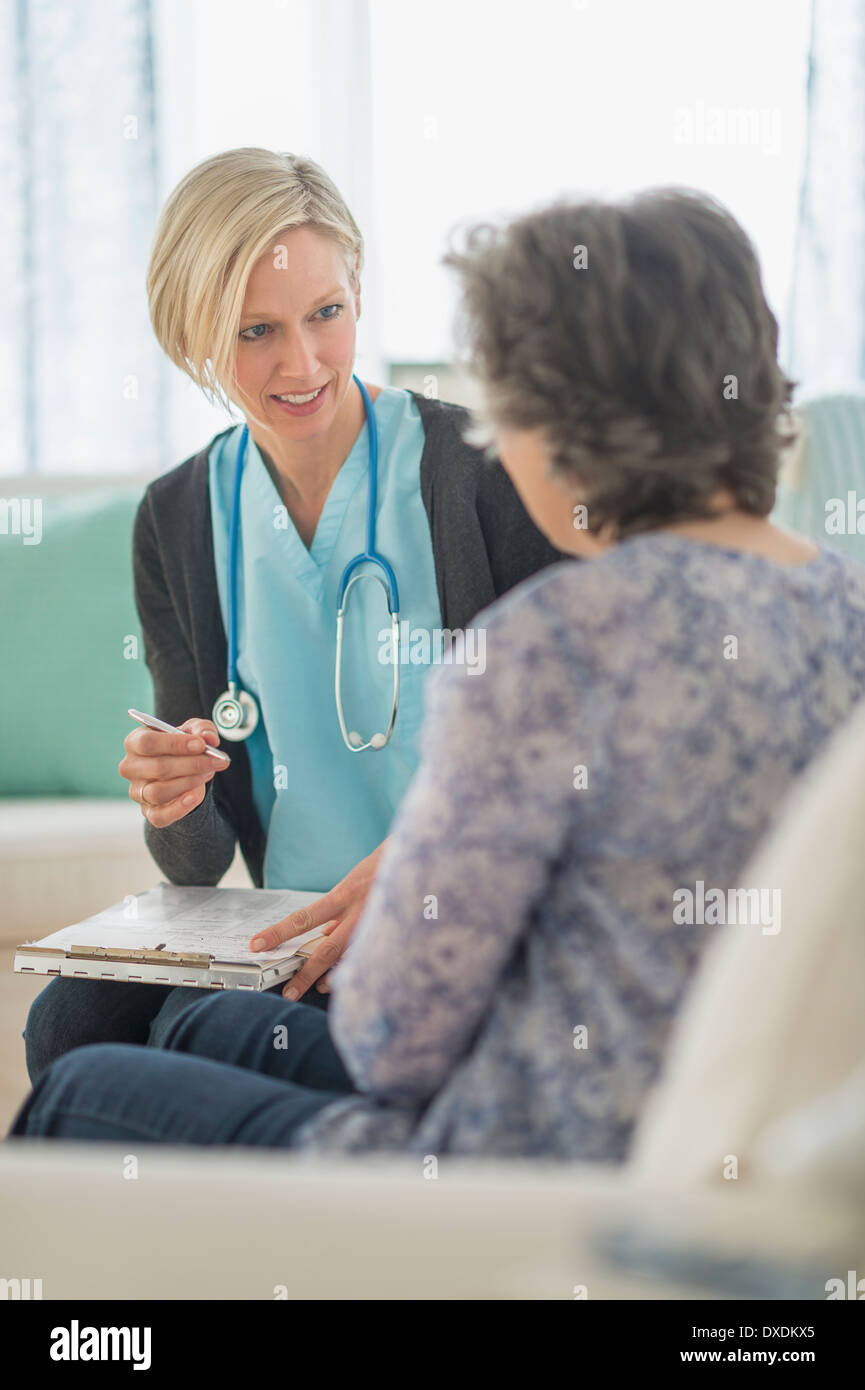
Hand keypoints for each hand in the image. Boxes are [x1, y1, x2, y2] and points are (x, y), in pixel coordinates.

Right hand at [119, 718, 230, 827]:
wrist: (182, 771)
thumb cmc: (182, 746)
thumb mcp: (192, 731)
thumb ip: (201, 729)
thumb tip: (207, 737)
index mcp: (134, 742)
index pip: (147, 742)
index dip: (175, 744)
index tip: (201, 744)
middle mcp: (131, 768)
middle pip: (157, 767)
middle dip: (192, 764)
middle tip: (216, 761)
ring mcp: (138, 792)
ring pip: (158, 792)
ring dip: (188, 783)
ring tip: (208, 773)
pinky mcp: (148, 811)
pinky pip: (160, 816)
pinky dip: (178, 808)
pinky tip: (194, 796)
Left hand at [250, 838, 390, 998]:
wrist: (424, 853)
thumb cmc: (388, 863)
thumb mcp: (358, 880)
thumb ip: (342, 908)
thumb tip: (328, 934)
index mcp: (347, 893)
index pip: (304, 918)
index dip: (279, 932)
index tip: (257, 944)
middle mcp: (362, 910)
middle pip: (328, 949)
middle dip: (307, 974)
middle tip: (290, 991)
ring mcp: (382, 923)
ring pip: (353, 959)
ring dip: (335, 977)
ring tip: (322, 989)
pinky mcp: (400, 931)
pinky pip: (376, 957)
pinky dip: (363, 970)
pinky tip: (354, 978)